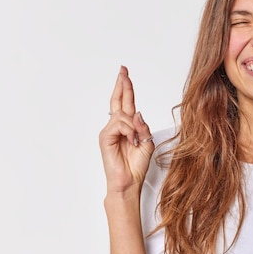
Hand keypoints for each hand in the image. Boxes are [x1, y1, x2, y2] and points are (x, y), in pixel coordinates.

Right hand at [99, 66, 154, 194]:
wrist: (129, 182)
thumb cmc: (136, 166)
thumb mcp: (147, 143)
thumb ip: (143, 127)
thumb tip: (137, 113)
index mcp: (127, 127)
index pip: (126, 103)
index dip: (126, 88)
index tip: (125, 74)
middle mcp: (117, 127)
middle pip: (118, 101)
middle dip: (122, 85)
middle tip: (123, 70)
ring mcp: (109, 131)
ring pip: (123, 115)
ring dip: (134, 126)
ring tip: (137, 141)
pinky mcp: (105, 137)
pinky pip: (119, 124)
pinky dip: (129, 131)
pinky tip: (133, 141)